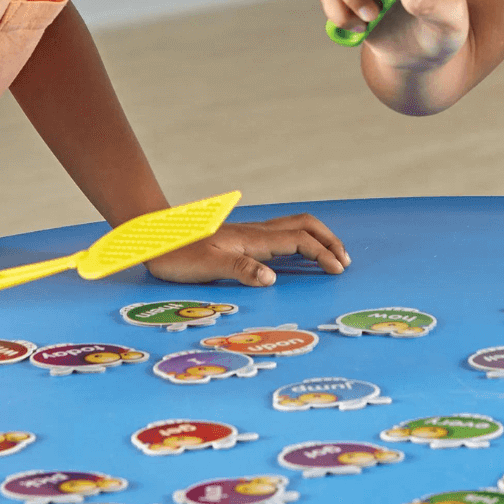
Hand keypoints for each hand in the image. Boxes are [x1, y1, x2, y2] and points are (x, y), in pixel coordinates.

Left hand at [143, 213, 350, 286]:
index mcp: (254, 239)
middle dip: (329, 239)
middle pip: (305, 225)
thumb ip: (241, 270)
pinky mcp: (244, 238)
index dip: (322, 253)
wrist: (158, 238)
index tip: (338, 270)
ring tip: (331, 255)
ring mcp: (251, 233)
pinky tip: (300, 253)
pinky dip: (303, 239)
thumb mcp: (207, 267)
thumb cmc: (179, 255)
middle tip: (345, 260)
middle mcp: (257, 232)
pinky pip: (283, 233)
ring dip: (318, 237)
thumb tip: (272, 278)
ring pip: (295, 225)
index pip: (300, 240)